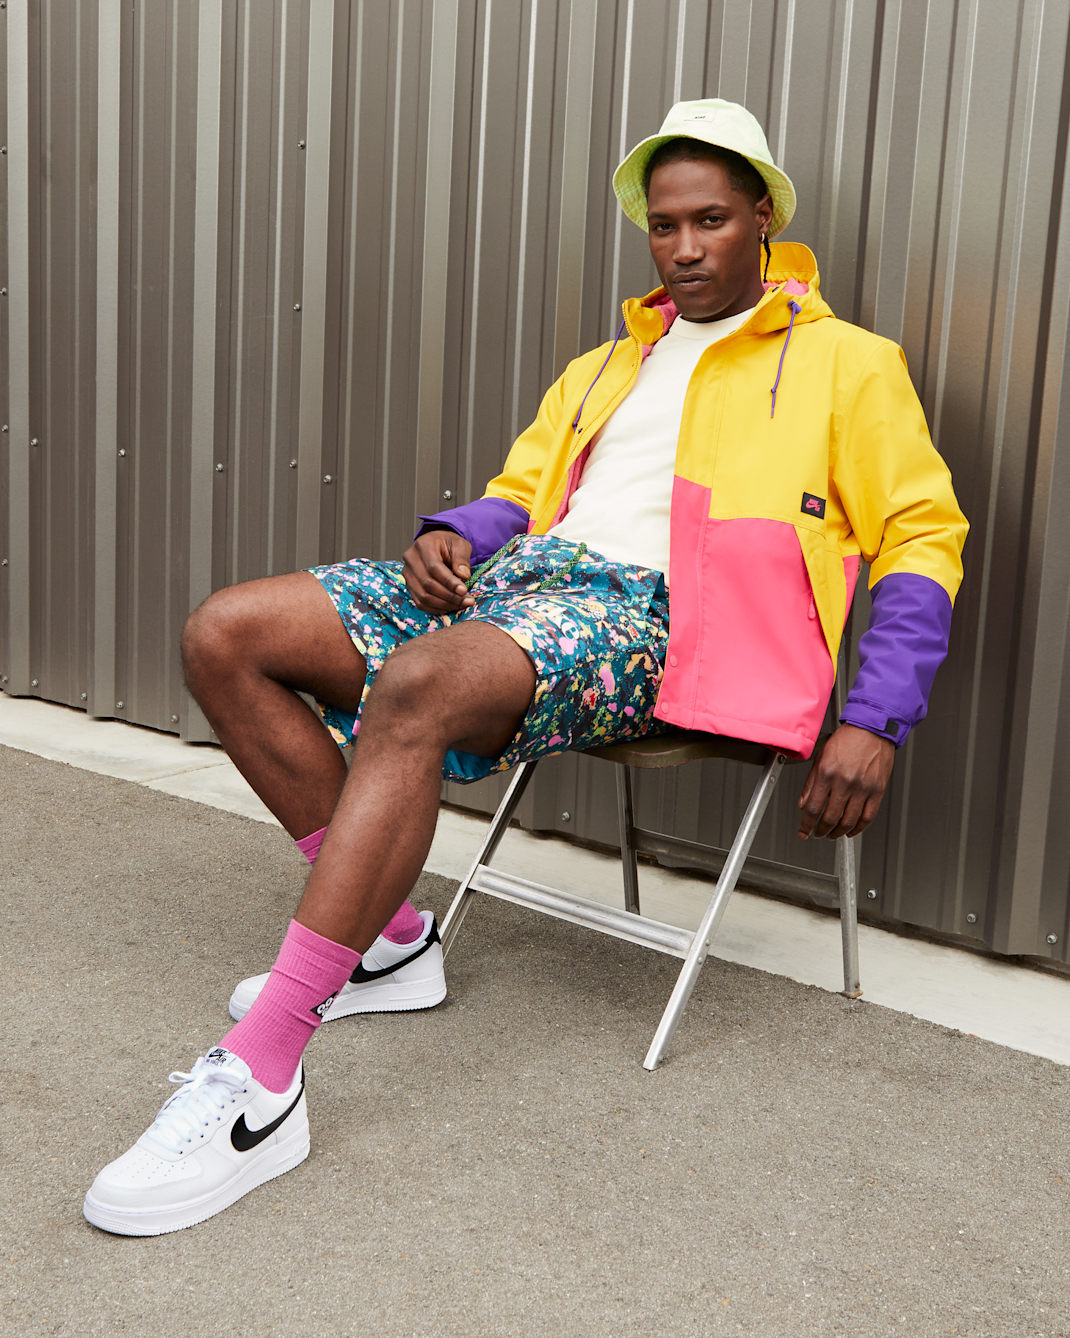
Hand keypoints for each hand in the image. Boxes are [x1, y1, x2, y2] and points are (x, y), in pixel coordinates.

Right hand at [402, 530, 475, 613]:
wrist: (436, 545)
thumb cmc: (448, 544)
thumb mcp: (460, 545)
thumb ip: (462, 558)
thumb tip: (463, 576)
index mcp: (423, 545)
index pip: (434, 567)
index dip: (449, 582)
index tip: (464, 590)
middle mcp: (411, 559)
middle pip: (428, 584)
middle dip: (449, 596)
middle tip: (467, 601)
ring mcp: (407, 574)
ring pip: (423, 596)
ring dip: (444, 604)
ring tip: (461, 604)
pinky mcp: (409, 585)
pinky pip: (420, 602)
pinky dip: (436, 608)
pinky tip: (450, 607)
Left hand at [796, 724, 894, 839]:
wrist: (873, 729)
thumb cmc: (847, 739)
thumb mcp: (820, 755)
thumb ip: (810, 782)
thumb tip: (803, 803)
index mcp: (827, 772)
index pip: (812, 808)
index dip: (806, 825)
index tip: (804, 832)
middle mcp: (844, 781)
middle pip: (830, 818)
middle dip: (820, 830)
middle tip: (817, 833)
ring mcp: (862, 788)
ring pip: (848, 821)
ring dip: (837, 832)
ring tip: (832, 834)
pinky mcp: (877, 790)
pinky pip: (868, 817)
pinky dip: (858, 828)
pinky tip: (851, 830)